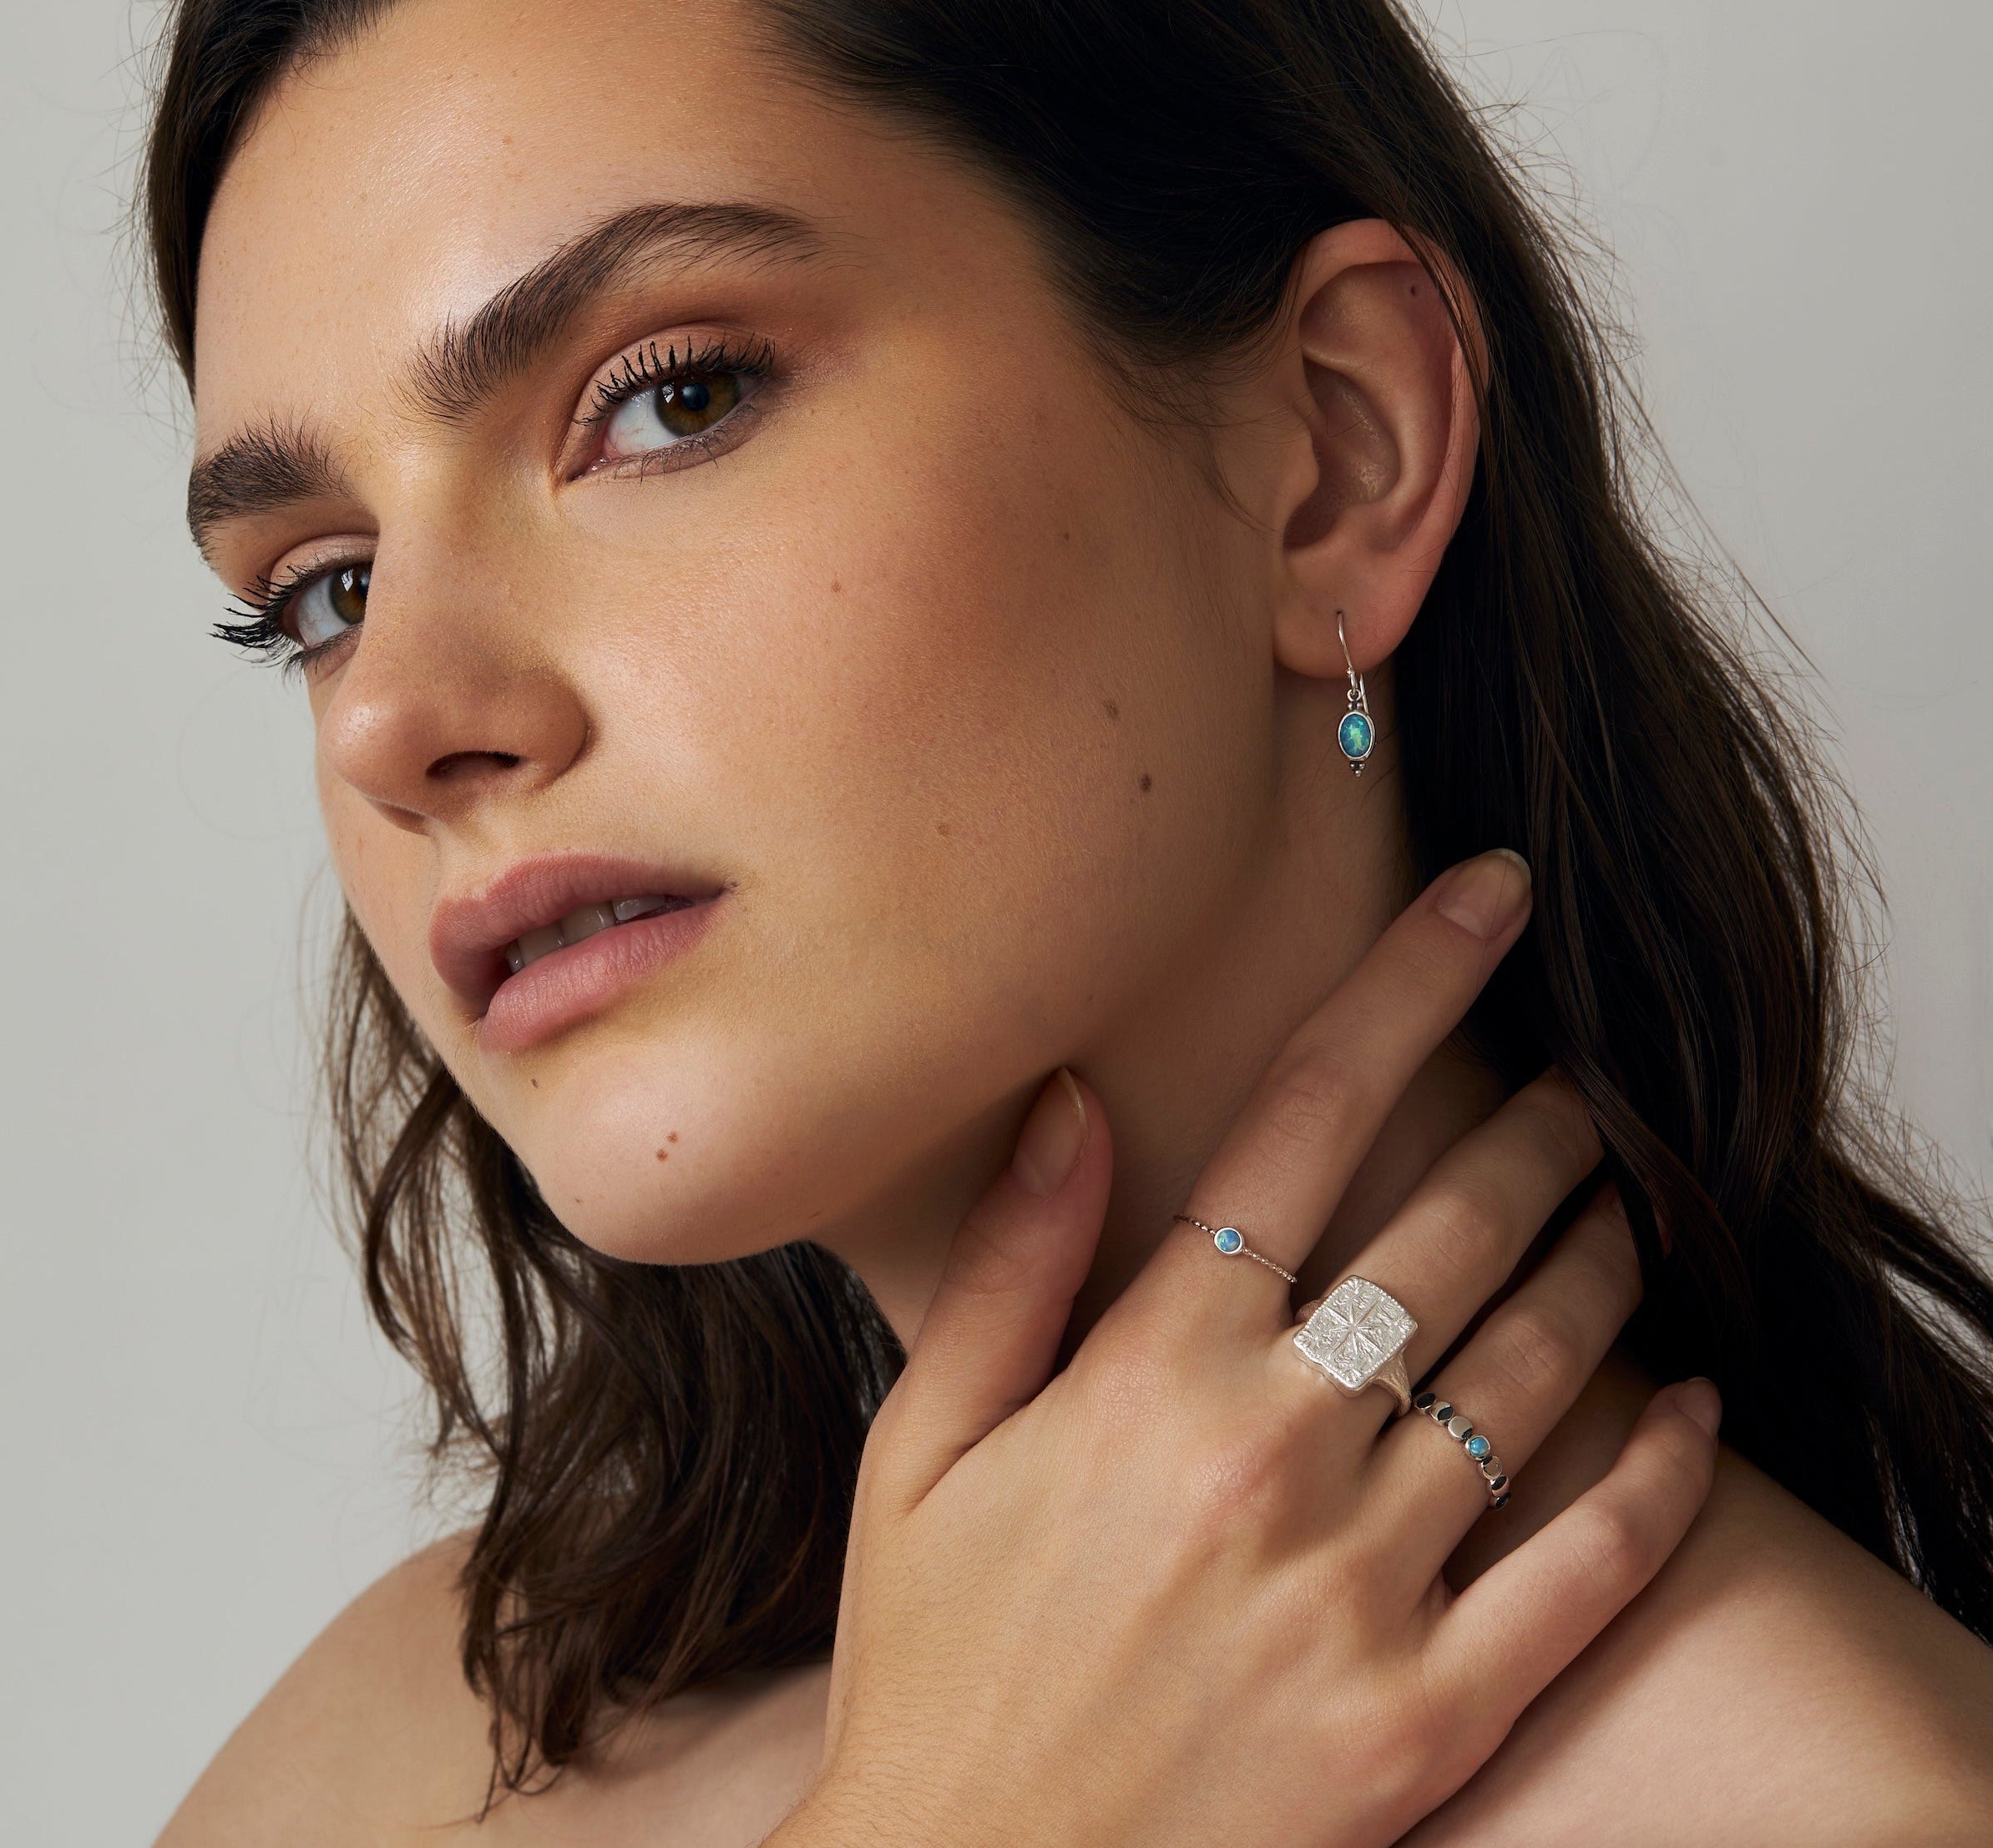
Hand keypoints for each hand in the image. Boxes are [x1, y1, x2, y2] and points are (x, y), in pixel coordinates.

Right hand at [771, 851, 1719, 1847]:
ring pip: (1536, 1374)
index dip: (1406, 982)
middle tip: (1581, 1093)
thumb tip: (1076, 1098)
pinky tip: (1689, 1407)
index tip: (1488, 893)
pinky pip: (1584, 1572)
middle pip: (1453, 1231)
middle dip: (1541, 1133)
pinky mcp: (1427, 1718)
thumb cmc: (940, 1667)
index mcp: (1151, 1372)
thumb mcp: (922, 1449)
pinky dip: (1656, 1475)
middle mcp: (1272, 1456)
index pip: (1306, 1121)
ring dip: (1605, 1266)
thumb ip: (1011, 1265)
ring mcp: (1362, 1590)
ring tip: (1633, 1210)